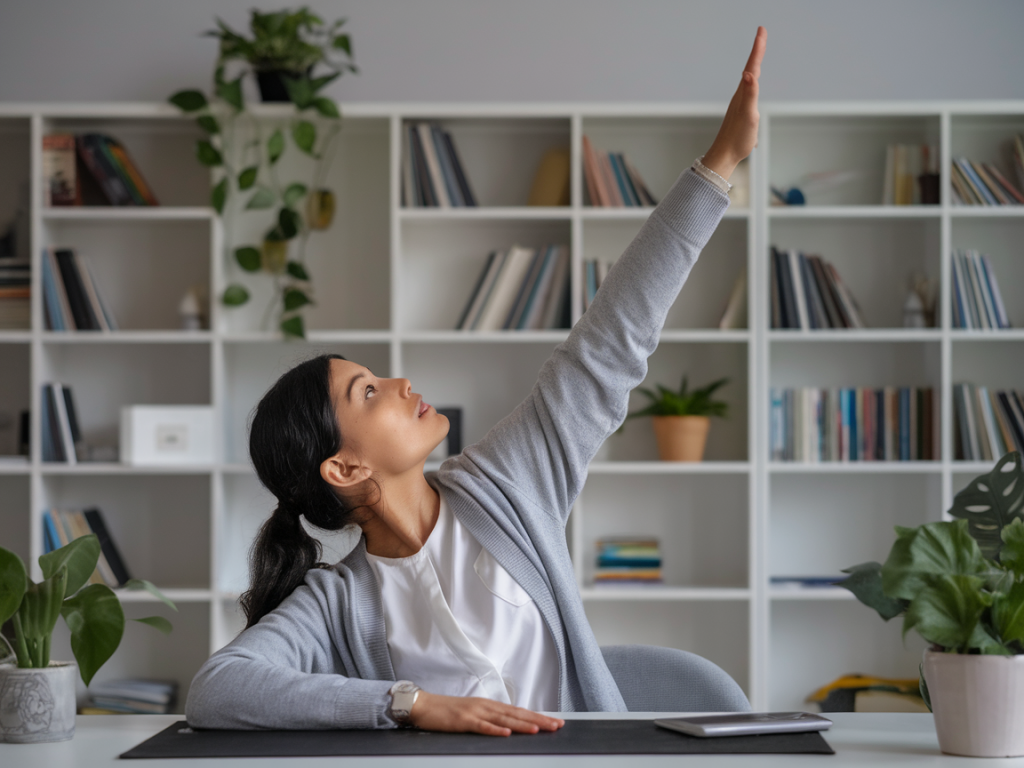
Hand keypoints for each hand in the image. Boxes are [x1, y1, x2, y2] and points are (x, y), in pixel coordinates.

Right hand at [408, 691, 564, 736]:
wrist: (424, 705)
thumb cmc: (447, 712)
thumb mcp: (473, 713)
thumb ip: (490, 718)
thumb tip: (509, 726)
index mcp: (490, 705)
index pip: (519, 712)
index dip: (538, 716)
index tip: (555, 721)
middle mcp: (486, 706)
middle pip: (517, 714)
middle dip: (538, 720)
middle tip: (557, 725)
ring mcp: (475, 712)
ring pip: (503, 719)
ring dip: (521, 725)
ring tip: (538, 729)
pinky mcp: (463, 720)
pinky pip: (481, 726)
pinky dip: (494, 730)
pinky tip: (505, 733)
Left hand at [702, 26, 766, 179]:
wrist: (724, 156)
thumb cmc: (737, 139)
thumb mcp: (748, 116)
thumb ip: (750, 94)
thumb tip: (749, 74)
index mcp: (743, 94)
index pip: (752, 66)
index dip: (758, 48)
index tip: (761, 30)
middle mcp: (740, 96)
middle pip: (751, 67)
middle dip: (757, 50)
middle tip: (762, 34)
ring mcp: (740, 103)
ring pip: (749, 78)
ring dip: (754, 63)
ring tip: (758, 52)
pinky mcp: (741, 111)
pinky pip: (749, 90)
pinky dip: (753, 80)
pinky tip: (752, 82)